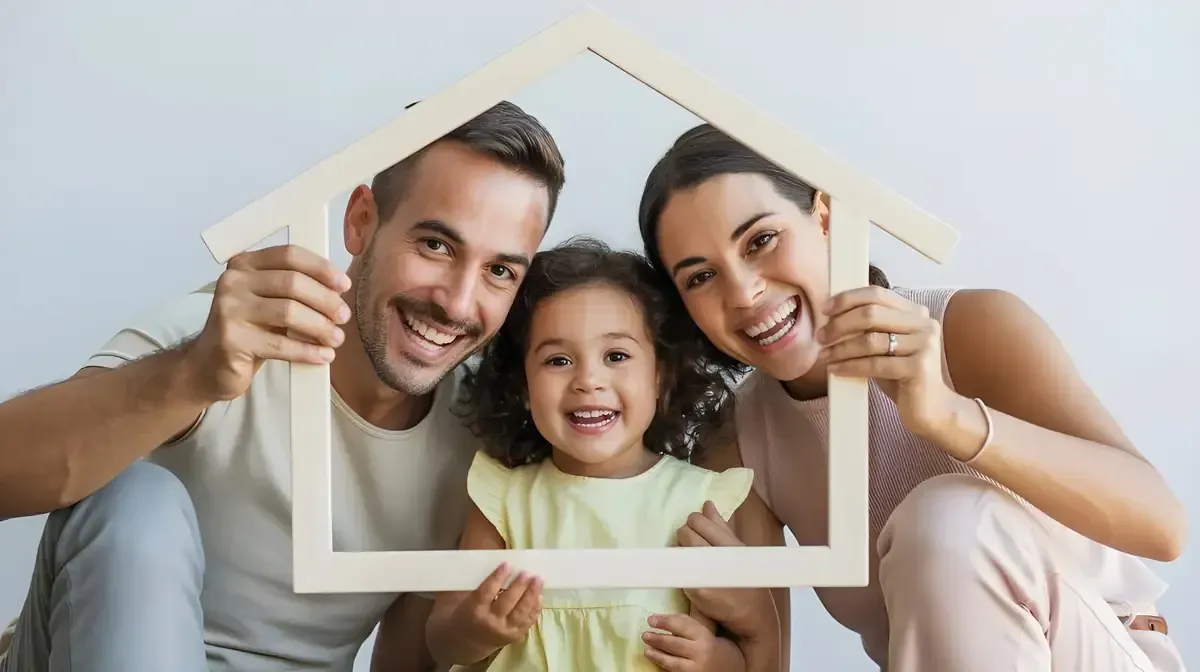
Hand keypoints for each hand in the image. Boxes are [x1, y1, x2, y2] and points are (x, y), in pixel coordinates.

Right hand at [185, 244, 352, 401]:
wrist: (209, 365)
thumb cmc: (249, 330)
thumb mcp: (268, 300)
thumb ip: (293, 288)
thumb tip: (338, 288)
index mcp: (244, 264)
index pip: (289, 255)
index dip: (321, 268)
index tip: (344, 285)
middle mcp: (233, 281)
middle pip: (292, 283)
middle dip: (325, 300)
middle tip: (344, 316)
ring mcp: (229, 310)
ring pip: (289, 312)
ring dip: (320, 327)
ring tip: (337, 338)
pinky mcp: (231, 339)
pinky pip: (280, 344)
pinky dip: (307, 351)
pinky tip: (324, 356)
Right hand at [453, 563, 541, 650]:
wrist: (471, 641)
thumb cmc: (470, 613)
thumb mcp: (469, 599)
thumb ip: (484, 586)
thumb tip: (505, 566)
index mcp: (476, 610)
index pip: (488, 591)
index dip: (497, 577)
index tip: (507, 564)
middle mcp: (491, 622)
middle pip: (507, 601)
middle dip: (519, 586)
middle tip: (527, 572)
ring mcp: (505, 630)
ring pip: (521, 612)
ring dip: (531, 595)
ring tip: (538, 580)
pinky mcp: (516, 636)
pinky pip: (528, 621)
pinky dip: (535, 607)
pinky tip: (539, 595)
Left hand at [643, 614, 744, 671]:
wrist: (733, 670)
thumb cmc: (719, 649)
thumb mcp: (709, 634)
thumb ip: (691, 628)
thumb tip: (664, 621)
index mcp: (706, 637)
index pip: (683, 625)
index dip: (665, 621)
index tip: (651, 619)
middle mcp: (701, 653)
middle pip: (674, 644)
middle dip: (657, 638)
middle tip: (645, 634)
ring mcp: (697, 669)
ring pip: (672, 662)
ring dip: (657, 654)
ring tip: (647, 650)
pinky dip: (665, 666)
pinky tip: (657, 661)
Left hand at [675, 501, 773, 637]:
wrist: (750, 613)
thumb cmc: (745, 578)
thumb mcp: (739, 550)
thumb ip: (721, 526)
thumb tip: (707, 504)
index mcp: (730, 544)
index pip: (699, 520)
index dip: (693, 522)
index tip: (696, 529)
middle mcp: (719, 556)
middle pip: (685, 532)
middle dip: (684, 534)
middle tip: (691, 543)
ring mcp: (706, 573)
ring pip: (678, 548)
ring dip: (679, 549)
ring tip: (689, 557)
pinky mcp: (695, 589)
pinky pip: (677, 568)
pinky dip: (677, 566)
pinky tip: (685, 570)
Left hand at [817, 286, 956, 436]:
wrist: (933, 410)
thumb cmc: (904, 377)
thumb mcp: (888, 347)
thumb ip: (871, 329)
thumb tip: (833, 318)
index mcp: (916, 313)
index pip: (877, 294)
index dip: (848, 299)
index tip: (825, 309)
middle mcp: (924, 325)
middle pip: (871, 313)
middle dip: (840, 324)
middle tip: (821, 336)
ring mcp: (924, 346)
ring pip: (870, 340)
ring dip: (841, 348)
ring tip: (824, 355)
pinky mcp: (919, 368)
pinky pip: (874, 364)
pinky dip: (850, 366)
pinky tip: (835, 370)